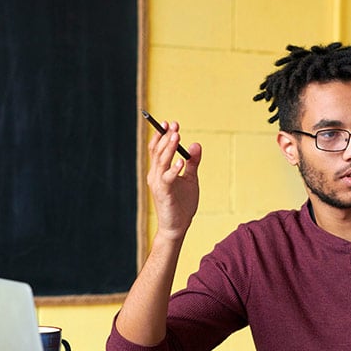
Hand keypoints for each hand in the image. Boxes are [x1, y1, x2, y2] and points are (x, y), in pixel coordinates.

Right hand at [146, 120, 201, 240]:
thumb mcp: (190, 179)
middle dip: (165, 137)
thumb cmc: (182, 204)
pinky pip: (167, 179)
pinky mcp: (164, 194)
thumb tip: (196, 144)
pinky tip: (181, 162)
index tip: (171, 123)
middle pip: (157, 152)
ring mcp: (158, 184)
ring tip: (176, 136)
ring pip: (161, 162)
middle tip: (174, 125)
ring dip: (168, 148)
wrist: (177, 226)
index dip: (162, 135)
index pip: (157, 149)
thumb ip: (193, 163)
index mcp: (159, 171)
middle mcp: (155, 175)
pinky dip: (174, 169)